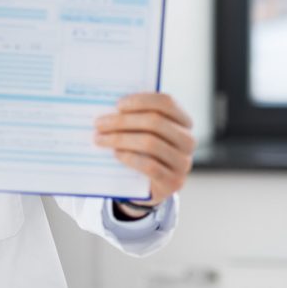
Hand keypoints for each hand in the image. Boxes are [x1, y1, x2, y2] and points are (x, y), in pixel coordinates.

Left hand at [94, 92, 195, 213]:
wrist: (149, 186)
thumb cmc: (142, 151)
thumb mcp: (141, 132)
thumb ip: (133, 117)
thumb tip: (108, 108)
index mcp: (183, 121)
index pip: (166, 103)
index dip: (141, 101)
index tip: (118, 105)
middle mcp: (187, 140)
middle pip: (155, 122)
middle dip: (122, 121)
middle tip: (99, 124)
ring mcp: (183, 162)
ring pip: (150, 143)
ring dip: (120, 139)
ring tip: (100, 139)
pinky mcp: (174, 182)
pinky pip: (150, 166)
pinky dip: (130, 158)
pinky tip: (116, 154)